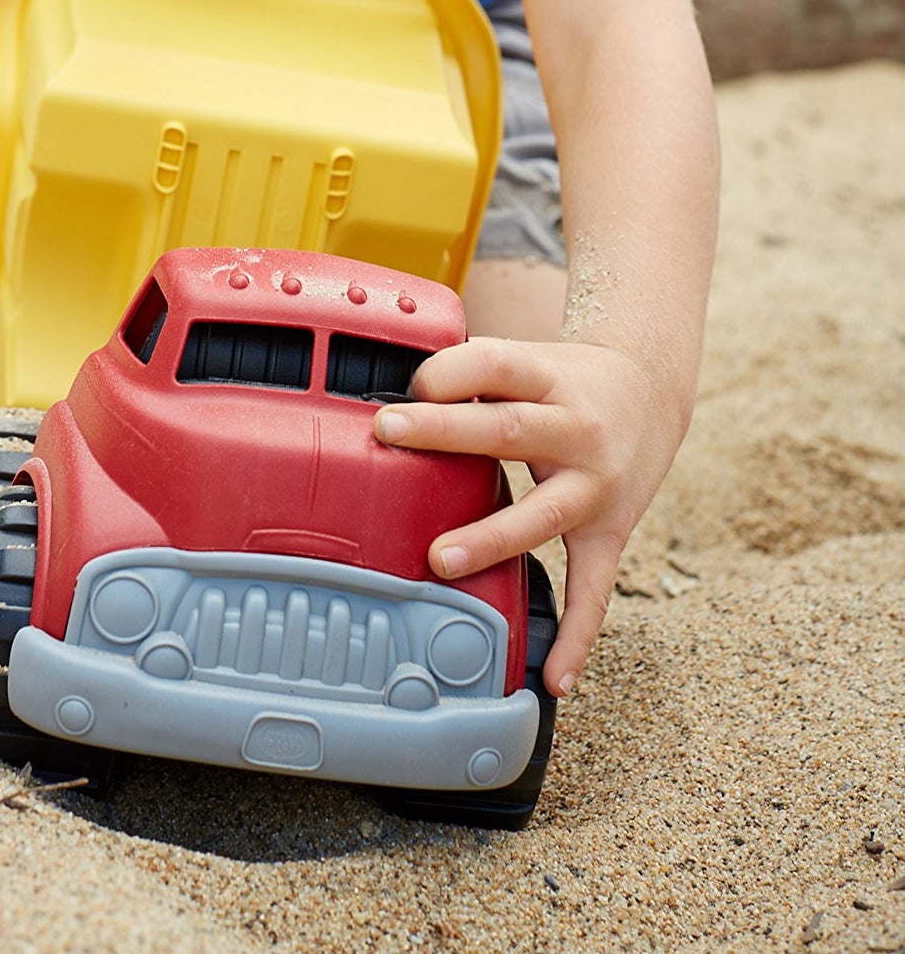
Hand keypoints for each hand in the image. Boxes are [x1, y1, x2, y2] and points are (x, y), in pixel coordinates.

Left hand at [373, 336, 686, 696]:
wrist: (650, 391)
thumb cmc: (565, 379)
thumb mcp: (526, 358)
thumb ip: (471, 376)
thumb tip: (393, 396)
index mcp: (548, 377)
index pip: (497, 363)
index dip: (452, 371)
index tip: (411, 382)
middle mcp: (576, 429)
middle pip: (508, 428)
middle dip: (446, 431)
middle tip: (387, 433)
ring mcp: (596, 485)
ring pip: (543, 511)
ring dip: (491, 536)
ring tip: (439, 559)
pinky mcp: (610, 532)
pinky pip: (595, 590)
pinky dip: (578, 637)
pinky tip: (554, 678)